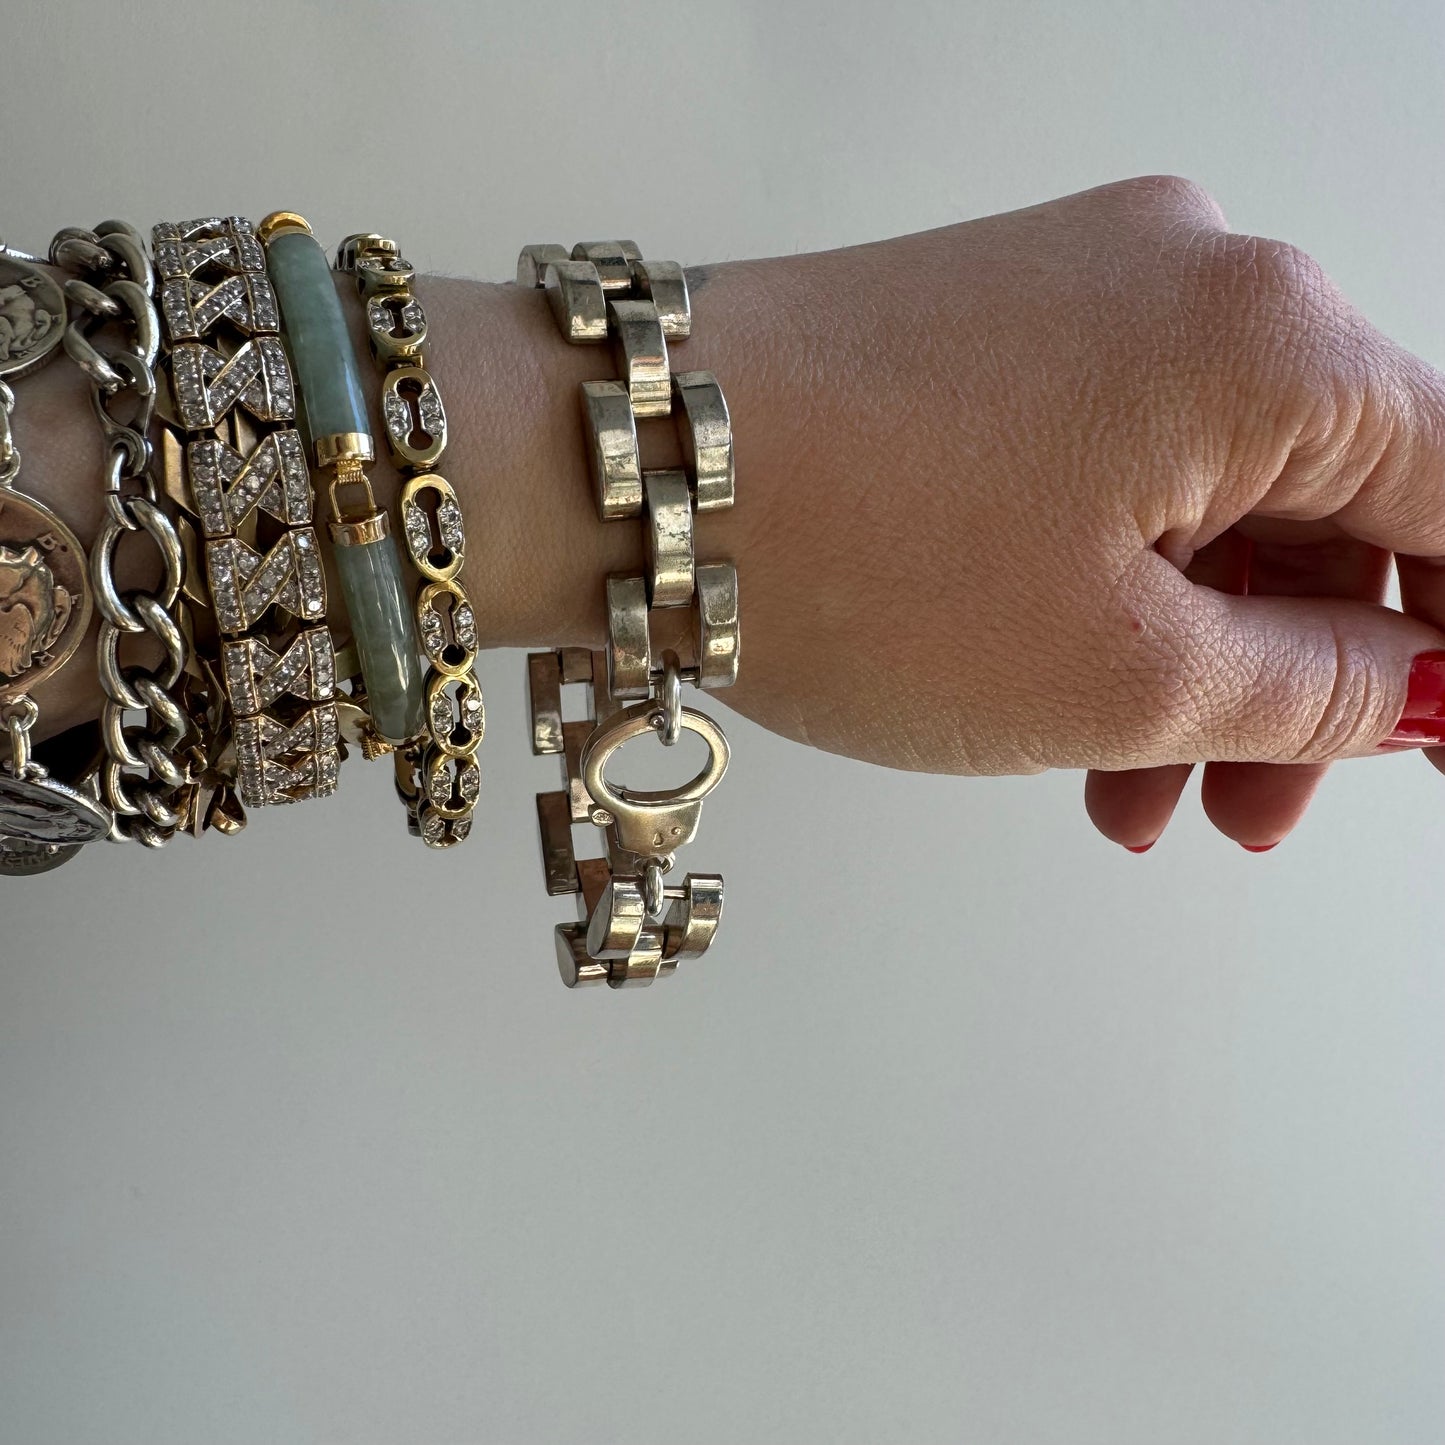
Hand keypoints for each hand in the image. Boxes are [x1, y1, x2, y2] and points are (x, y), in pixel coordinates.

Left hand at [696, 175, 1444, 848]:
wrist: (628, 470)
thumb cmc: (862, 561)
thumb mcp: (1125, 673)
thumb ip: (1313, 688)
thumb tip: (1416, 685)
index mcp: (1274, 340)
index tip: (1411, 741)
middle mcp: (1191, 278)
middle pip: (1328, 502)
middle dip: (1299, 679)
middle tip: (1246, 812)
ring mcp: (1081, 292)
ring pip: (1205, 499)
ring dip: (1188, 655)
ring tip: (1127, 794)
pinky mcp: (994, 328)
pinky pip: (1107, 467)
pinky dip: (1108, 588)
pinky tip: (1060, 696)